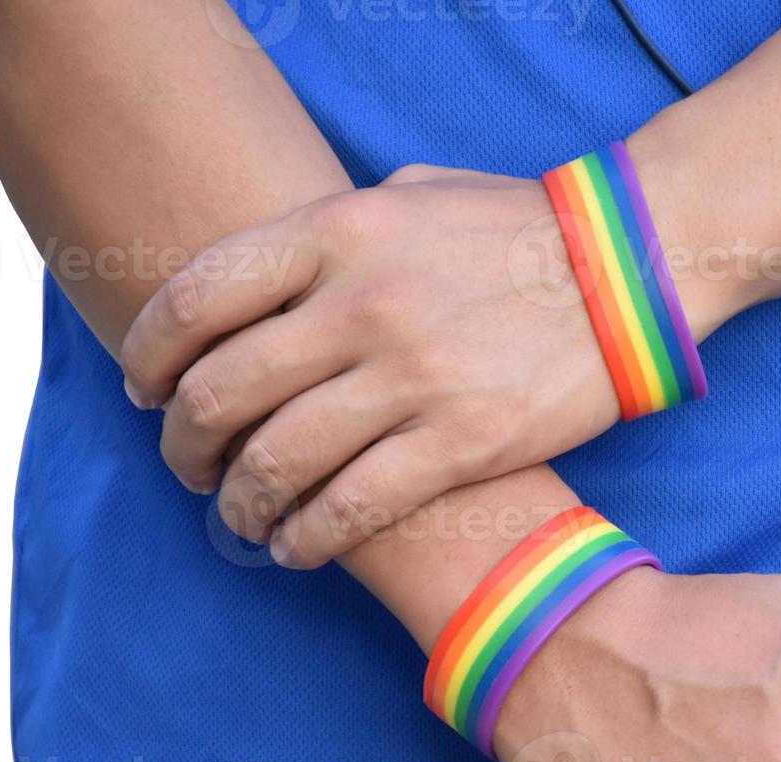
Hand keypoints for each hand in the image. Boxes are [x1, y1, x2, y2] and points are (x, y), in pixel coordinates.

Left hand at [115, 164, 711, 568]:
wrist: (634, 267)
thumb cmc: (519, 229)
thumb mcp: (410, 195)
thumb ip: (329, 232)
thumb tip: (262, 282)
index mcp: (337, 233)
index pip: (196, 301)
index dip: (149, 356)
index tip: (146, 389)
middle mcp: (362, 304)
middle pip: (220, 392)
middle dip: (184, 444)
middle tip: (189, 465)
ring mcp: (413, 376)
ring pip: (277, 462)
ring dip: (240, 503)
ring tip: (241, 517)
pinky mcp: (463, 440)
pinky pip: (353, 507)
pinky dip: (307, 538)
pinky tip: (297, 546)